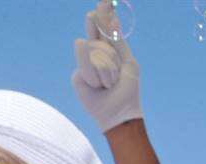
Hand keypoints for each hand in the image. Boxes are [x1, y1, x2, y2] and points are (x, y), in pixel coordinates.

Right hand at [71, 0, 142, 131]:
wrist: (119, 111)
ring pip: (93, 50)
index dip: (103, 15)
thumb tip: (112, 20)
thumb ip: (118, 43)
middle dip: (102, 33)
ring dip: (107, 68)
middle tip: (101, 34)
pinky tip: (100, 86)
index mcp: (110, 50)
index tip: (106, 1)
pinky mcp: (78, 74)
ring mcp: (85, 63)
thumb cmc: (127, 88)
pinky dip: (97, 75)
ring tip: (110, 83)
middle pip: (95, 32)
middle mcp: (96, 54)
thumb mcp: (127, 62)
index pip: (104, 28)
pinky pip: (86, 64)